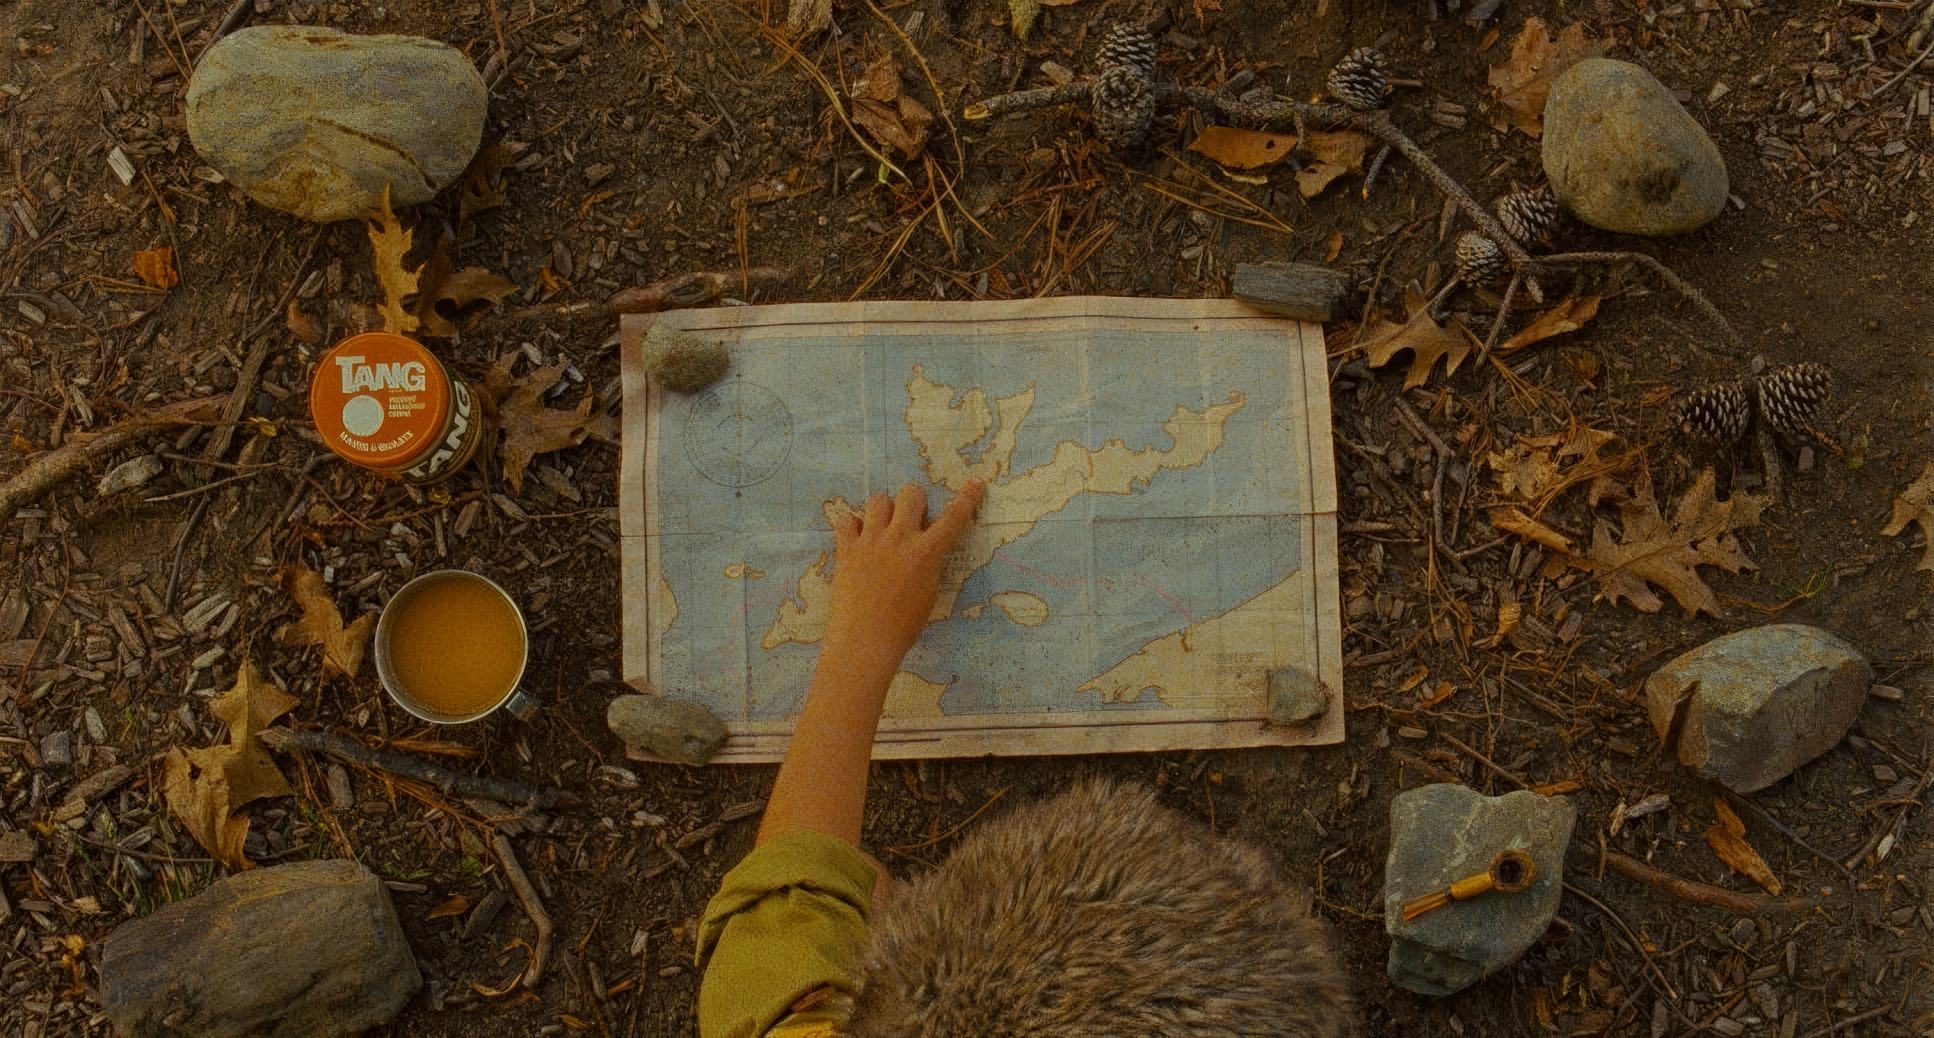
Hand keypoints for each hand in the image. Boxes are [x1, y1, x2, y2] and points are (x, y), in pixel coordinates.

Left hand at [822, 479, 985, 676]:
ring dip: (883, 511)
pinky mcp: (846, 549)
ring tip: (882, 529)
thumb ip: (928, 564)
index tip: (975, 483)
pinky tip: (857, 540)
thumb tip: (924, 548)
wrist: (865, 640)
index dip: (967, 498)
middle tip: (911, 517)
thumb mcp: (929, 593)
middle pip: (910, 494)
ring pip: (878, 500)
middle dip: (914, 500)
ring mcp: (871, 541)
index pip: (953, 518)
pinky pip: (846, 520)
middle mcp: (900, 539)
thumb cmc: (903, 626)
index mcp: (927, 553)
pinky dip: (852, 526)